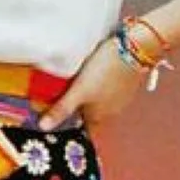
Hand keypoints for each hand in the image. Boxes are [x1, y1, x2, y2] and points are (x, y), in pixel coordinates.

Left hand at [36, 32, 151, 131]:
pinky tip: (94, 75)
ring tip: (76, 85)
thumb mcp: (78, 91)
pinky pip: (109, 90)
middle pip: (91, 116)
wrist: (135, 48)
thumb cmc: (105, 71)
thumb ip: (62, 109)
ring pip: (100, 102)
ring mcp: (121, 98)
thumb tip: (44, 127)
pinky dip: (100, 86)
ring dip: (90, 97)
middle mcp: (112, 111)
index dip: (73, 128)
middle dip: (79, 110)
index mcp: (99, 117)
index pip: (85, 131)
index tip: (60, 122)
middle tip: (62, 100)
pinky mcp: (126, 83)